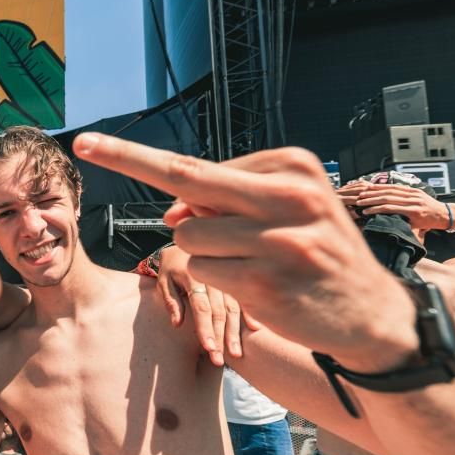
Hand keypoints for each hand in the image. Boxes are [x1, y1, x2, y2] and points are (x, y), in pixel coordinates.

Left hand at [73, 134, 417, 369]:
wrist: (369, 312)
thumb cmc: (315, 251)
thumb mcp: (285, 210)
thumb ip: (227, 202)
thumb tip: (171, 213)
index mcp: (292, 167)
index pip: (199, 164)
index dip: (145, 165)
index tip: (94, 142)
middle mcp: (289, 196)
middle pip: (185, 178)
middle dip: (127, 158)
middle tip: (84, 141)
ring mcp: (280, 240)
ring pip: (189, 236)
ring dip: (205, 253)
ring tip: (252, 262)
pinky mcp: (268, 283)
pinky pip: (204, 272)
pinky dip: (216, 279)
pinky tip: (258, 284)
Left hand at [156, 245, 247, 365]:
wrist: (187, 242)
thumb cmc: (171, 266)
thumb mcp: (164, 280)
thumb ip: (171, 301)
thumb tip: (177, 324)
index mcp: (194, 277)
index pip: (201, 307)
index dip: (205, 329)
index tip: (208, 348)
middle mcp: (214, 279)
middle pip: (219, 312)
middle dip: (220, 338)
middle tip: (219, 360)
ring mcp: (227, 279)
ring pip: (233, 309)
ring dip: (235, 332)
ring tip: (237, 354)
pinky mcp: (236, 280)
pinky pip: (244, 299)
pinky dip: (250, 314)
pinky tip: (256, 330)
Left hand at [354, 183, 451, 230]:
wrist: (446, 216)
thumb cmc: (430, 211)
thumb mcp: (417, 202)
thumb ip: (405, 201)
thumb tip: (389, 202)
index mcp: (411, 191)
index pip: (390, 187)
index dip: (376, 187)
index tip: (364, 188)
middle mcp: (411, 194)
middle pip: (386, 191)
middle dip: (370, 193)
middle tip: (358, 195)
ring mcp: (412, 202)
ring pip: (387, 199)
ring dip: (371, 201)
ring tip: (359, 203)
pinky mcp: (412, 211)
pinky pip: (391, 209)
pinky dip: (378, 209)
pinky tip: (369, 211)